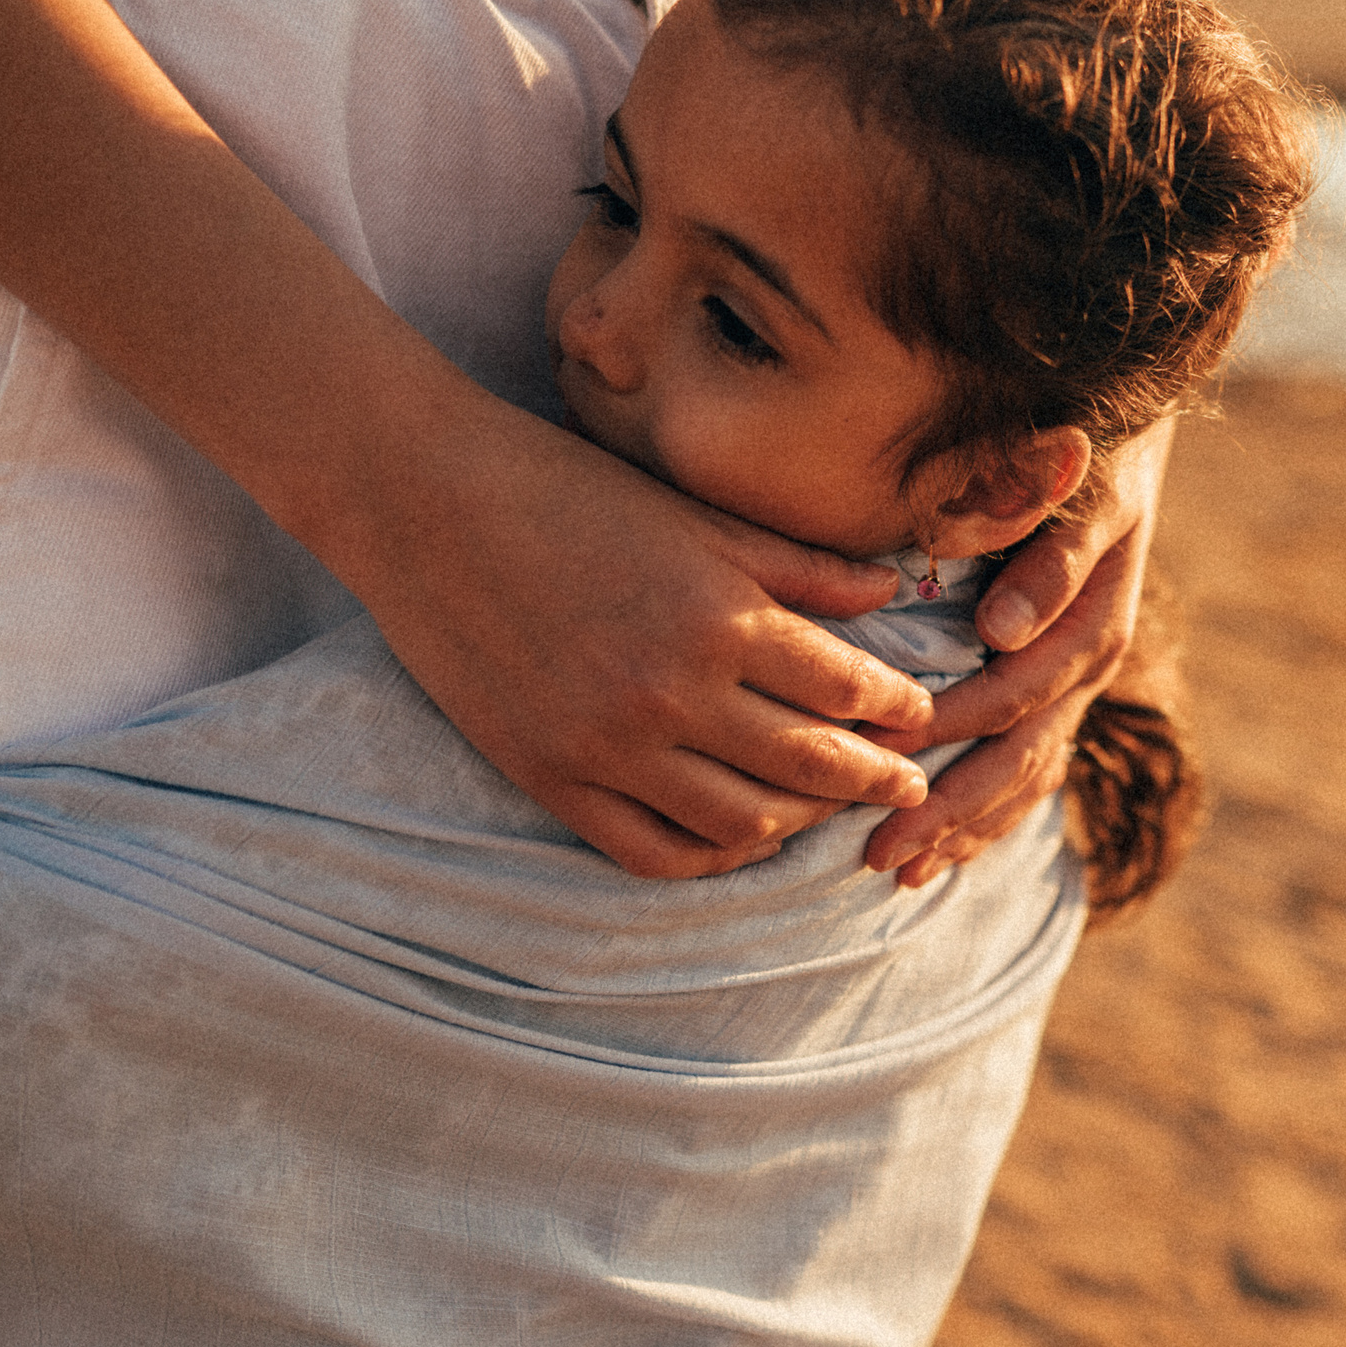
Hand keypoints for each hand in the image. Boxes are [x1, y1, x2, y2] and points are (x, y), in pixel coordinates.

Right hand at [347, 387, 937, 880]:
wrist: (423, 501)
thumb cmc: (566, 490)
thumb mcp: (692, 513)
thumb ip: (795, 566)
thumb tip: (888, 596)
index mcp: (718, 615)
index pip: (847, 689)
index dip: (898, 710)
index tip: (923, 718)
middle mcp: (672, 691)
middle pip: (809, 765)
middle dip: (873, 777)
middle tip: (908, 782)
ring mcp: (608, 746)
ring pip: (741, 823)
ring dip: (800, 821)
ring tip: (825, 807)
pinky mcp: (552, 778)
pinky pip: (653, 853)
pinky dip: (711, 856)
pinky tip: (739, 836)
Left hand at [857, 419, 1175, 884]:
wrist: (1118, 444)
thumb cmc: (1085, 454)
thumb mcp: (1080, 488)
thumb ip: (1049, 555)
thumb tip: (1001, 633)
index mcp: (1094, 622)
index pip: (1017, 694)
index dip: (951, 731)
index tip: (880, 756)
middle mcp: (1088, 668)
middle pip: (1021, 759)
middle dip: (950, 811)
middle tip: (878, 854)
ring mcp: (1077, 688)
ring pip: (1027, 779)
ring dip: (965, 830)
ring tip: (898, 871)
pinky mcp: (1060, 694)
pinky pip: (1030, 772)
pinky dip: (988, 816)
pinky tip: (942, 854)